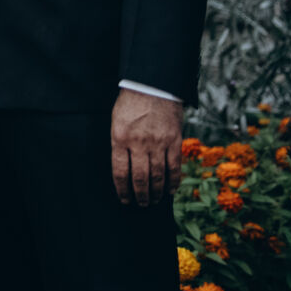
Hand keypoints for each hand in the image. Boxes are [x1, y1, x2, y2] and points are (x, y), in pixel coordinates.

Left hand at [111, 89, 182, 205]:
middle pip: (140, 177)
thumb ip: (120, 143)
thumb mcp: (116, 121)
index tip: (124, 200)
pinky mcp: (174, 141)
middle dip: (140, 195)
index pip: (120, 171)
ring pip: (158, 175)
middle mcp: (138, 143)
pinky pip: (174, 166)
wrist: (152, 85)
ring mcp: (158, 143)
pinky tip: (170, 190)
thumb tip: (124, 168)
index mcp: (120, 138)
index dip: (122, 189)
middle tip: (141, 204)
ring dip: (156, 191)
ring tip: (154, 200)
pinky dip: (173, 181)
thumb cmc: (131, 103)